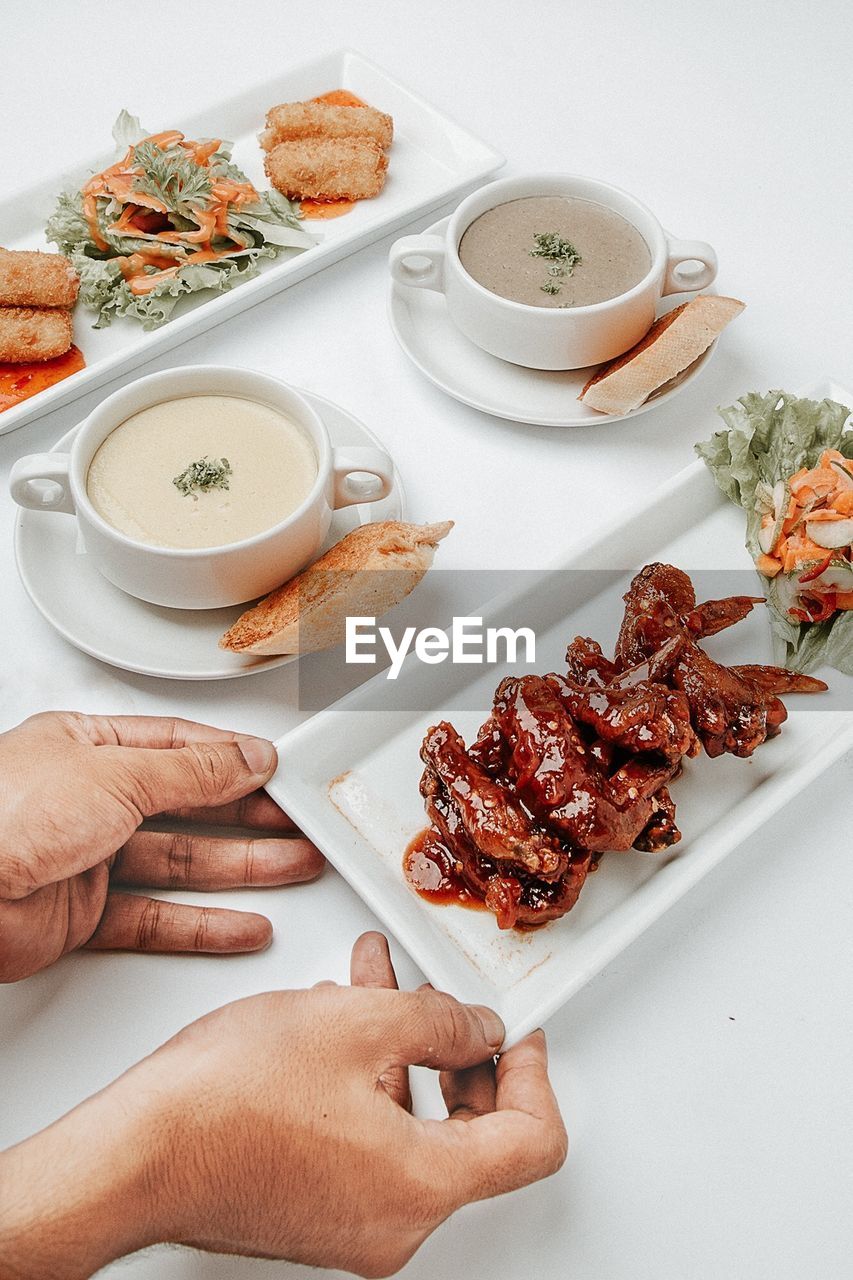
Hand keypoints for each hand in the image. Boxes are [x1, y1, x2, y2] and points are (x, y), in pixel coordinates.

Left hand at [0, 711, 323, 980]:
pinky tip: (243, 924)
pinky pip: (156, 918)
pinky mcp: (80, 917)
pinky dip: (203, 923)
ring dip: (240, 868)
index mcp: (86, 747)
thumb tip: (246, 757)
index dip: (232, 760)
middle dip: (249, 816)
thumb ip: (192, 771)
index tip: (279, 772)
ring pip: (179, 863)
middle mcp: (86, 800)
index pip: (177, 747)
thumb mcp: (117, 774)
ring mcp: (84, 858)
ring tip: (294, 868)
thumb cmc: (4, 815)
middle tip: (300, 824)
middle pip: (186, 806)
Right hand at [0, 934, 567, 1278]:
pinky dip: (368, 1080)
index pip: (530, 1141)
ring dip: (403, 1051)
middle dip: (463, 1054)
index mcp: (421, 1186)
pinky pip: (369, 1142)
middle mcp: (394, 1223)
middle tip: (452, 1005)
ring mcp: (350, 1223)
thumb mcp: (356, 1023)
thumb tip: (480, 1028)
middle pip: (475, 1138)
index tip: (519, 1032)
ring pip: (413, 1128)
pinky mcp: (313, 1210)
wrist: (129, 1155)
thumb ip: (440, 1022)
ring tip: (379, 985)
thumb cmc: (222, 1103)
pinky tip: (338, 1022)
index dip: (533, 1074)